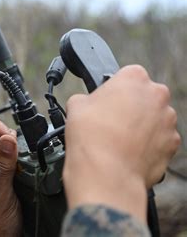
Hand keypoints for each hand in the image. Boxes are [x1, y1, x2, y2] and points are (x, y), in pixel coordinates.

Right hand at [63, 65, 180, 221]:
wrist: (106, 173)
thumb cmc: (91, 136)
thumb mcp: (76, 105)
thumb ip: (87, 98)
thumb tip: (87, 104)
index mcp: (134, 77)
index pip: (126, 76)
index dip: (114, 90)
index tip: (105, 102)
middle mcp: (157, 95)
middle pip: (144, 96)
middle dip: (130, 106)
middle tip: (109, 121)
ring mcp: (168, 121)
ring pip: (153, 119)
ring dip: (139, 126)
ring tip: (117, 140)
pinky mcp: (172, 144)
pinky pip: (158, 140)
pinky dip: (146, 145)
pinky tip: (127, 152)